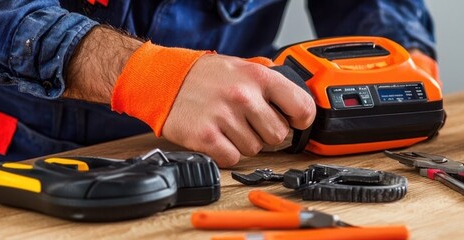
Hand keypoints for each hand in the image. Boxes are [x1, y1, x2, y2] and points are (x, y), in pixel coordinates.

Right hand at [161, 54, 314, 166]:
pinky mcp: (205, 137)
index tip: (295, 122)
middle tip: (250, 124)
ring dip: (244, 143)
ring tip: (228, 126)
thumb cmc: (204, 75)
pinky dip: (227, 153)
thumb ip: (268, 79)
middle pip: (278, 135)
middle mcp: (243, 96)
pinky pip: (232, 159)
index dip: (301, 119)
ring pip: (255, 149)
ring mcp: (224, 117)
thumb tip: (297, 97)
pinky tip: (218, 137)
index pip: (301, 106)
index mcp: (258, 77)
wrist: (162, 80)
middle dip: (267, 134)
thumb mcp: (241, 65)